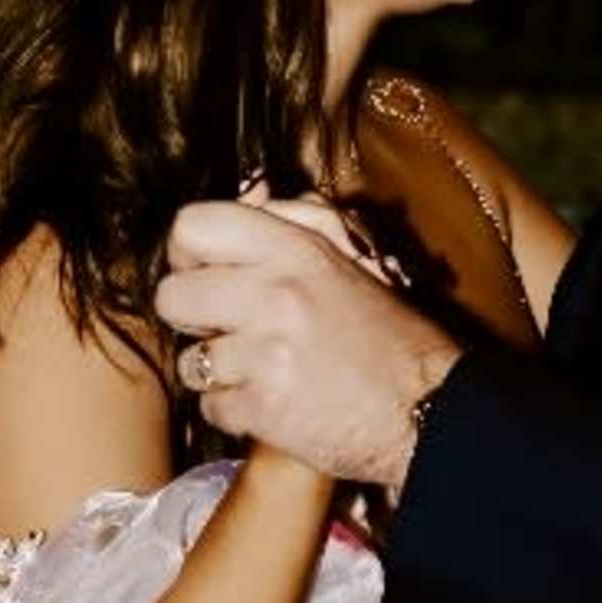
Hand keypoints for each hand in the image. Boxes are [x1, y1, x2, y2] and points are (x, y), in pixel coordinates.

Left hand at [156, 197, 460, 494]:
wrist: (429, 412)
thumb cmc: (390, 338)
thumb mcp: (352, 261)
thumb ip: (298, 221)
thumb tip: (253, 190)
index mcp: (297, 251)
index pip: (193, 225)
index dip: (187, 251)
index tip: (204, 272)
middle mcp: (275, 295)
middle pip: (172, 296)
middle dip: (192, 318)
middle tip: (227, 327)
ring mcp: (266, 354)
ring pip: (189, 360)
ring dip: (217, 371)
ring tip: (260, 369)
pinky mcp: (263, 409)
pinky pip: (210, 405)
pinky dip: (235, 410)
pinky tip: (272, 402)